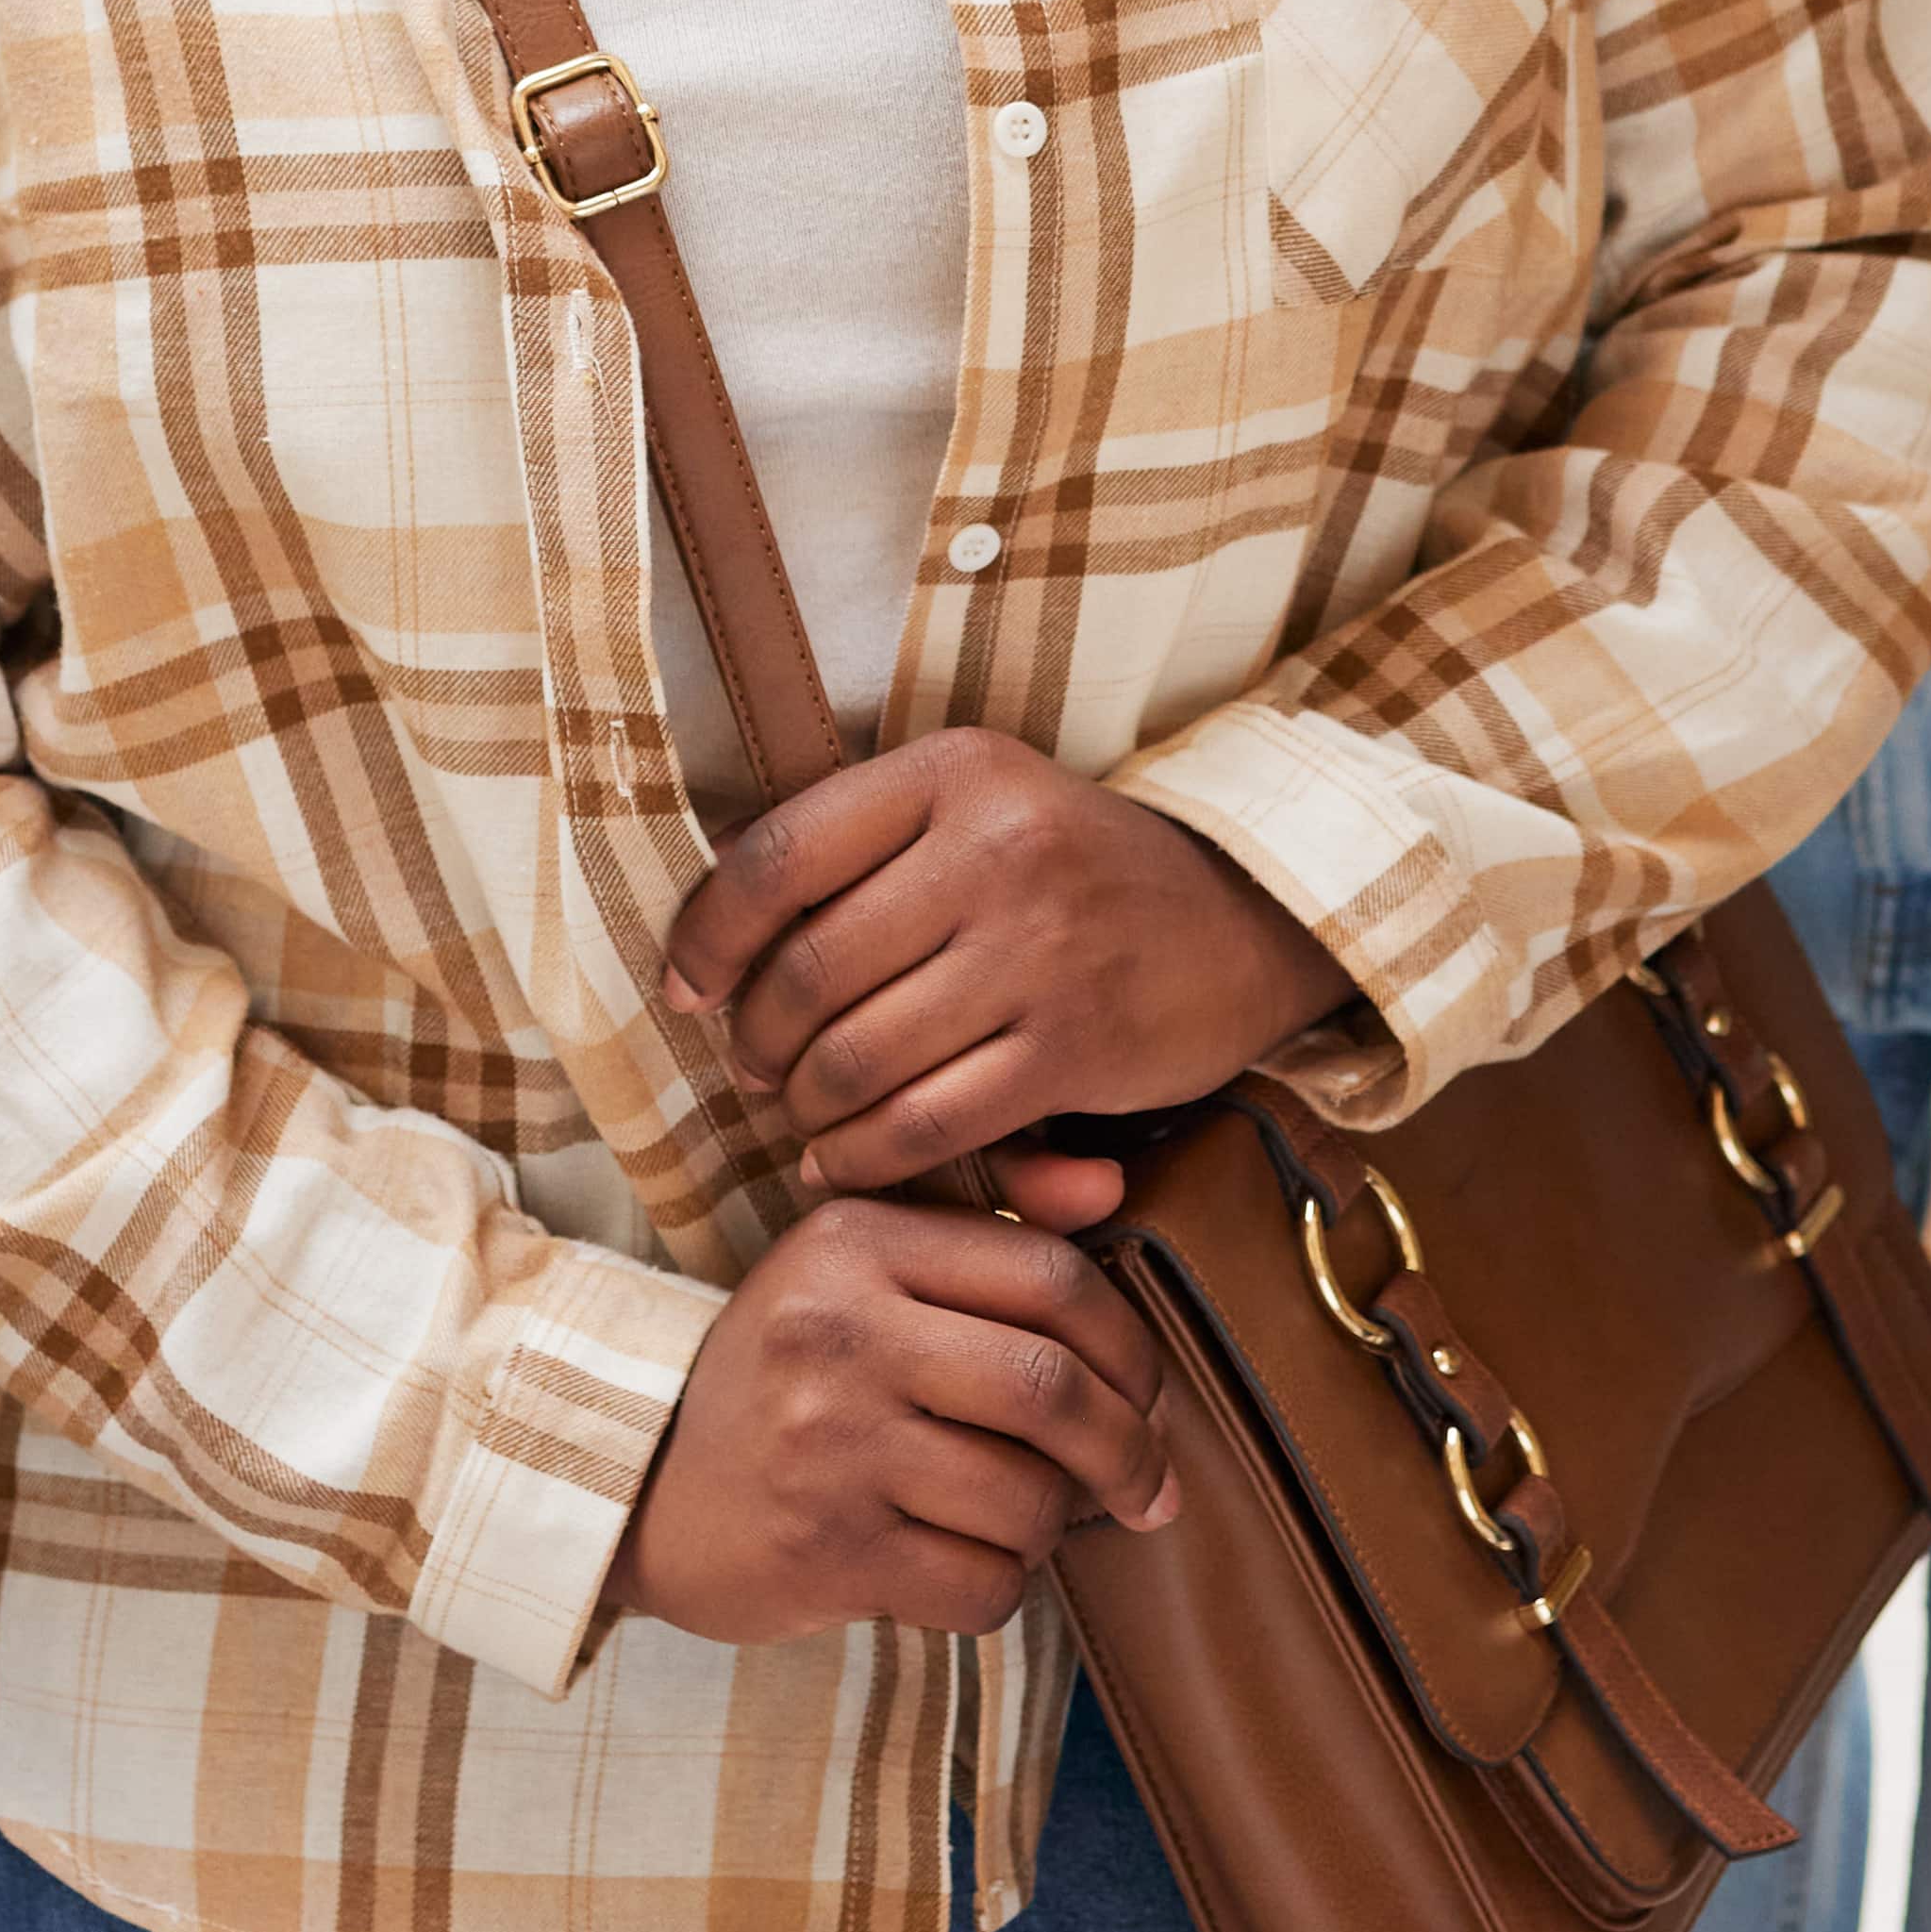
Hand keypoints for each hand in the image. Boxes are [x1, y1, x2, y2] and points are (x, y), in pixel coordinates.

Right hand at [614, 1194, 1182, 1647]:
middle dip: (1128, 1450)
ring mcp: (826, 1444)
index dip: (1130, 1343)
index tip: (1148, 1395)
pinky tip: (964, 1565)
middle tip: (1148, 1487)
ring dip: (1053, 1527)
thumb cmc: (786, 1377)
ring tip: (1024, 1521)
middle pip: (1050, 1387)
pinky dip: (998, 1588)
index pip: (1048, 1275)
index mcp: (855, 1242)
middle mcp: (837, 1331)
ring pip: (1025, 1500)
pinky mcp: (823, 1550)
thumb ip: (985, 1224)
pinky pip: (979, 1586)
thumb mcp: (860, 1270)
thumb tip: (1110, 1188)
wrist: (643, 1486)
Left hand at [661, 731, 1352, 1198]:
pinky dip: (864, 1158)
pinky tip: (844, 1160)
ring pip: (858, 1058)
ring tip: (802, 1114)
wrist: (1240, 921)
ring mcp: (1040, 947)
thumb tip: (716, 905)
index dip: (709, 936)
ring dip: (807, 1108)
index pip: (778, 856)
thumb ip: (865, 842)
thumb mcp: (980, 805)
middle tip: (757, 1068)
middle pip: (808, 972)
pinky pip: (926, 1124)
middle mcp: (996, 847)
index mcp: (953, 771)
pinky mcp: (1075, 1044)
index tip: (689, 986)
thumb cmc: (1077, 872)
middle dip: (759, 1042)